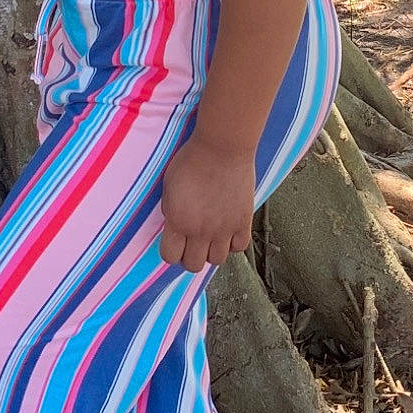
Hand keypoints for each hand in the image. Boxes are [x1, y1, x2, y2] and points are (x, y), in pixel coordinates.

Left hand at [158, 135, 255, 273]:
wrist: (222, 147)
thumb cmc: (192, 160)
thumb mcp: (169, 185)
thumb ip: (170, 210)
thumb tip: (174, 223)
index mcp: (178, 221)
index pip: (170, 257)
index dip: (171, 251)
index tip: (175, 242)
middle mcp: (201, 231)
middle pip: (194, 265)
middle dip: (190, 255)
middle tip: (192, 241)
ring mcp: (224, 229)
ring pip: (217, 261)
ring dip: (212, 251)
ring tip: (211, 236)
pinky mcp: (243, 221)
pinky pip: (239, 248)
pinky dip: (233, 243)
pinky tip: (228, 230)